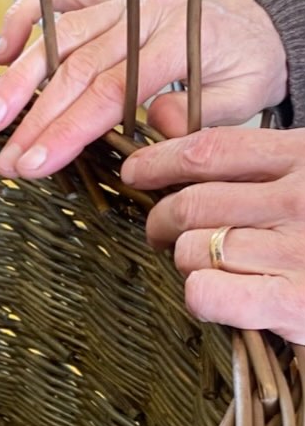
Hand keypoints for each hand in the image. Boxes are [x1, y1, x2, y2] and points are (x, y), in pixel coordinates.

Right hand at [0, 0, 288, 179]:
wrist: (256, 20)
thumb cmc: (246, 63)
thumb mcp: (244, 96)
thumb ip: (200, 115)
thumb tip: (154, 124)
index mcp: (179, 38)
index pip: (112, 90)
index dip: (69, 129)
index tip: (36, 163)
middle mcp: (143, 11)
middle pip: (76, 68)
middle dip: (35, 119)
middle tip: (7, 161)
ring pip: (58, 35)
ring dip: (19, 80)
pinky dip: (25, 17)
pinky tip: (3, 53)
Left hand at [123, 125, 304, 344]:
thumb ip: (265, 160)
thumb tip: (171, 122)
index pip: (212, 149)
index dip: (160, 159)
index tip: (137, 171)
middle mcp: (301, 197)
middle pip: (191, 202)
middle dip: (160, 221)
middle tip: (160, 236)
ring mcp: (297, 250)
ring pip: (192, 249)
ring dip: (185, 262)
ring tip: (203, 270)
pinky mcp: (294, 303)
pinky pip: (208, 292)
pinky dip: (200, 296)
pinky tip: (218, 297)